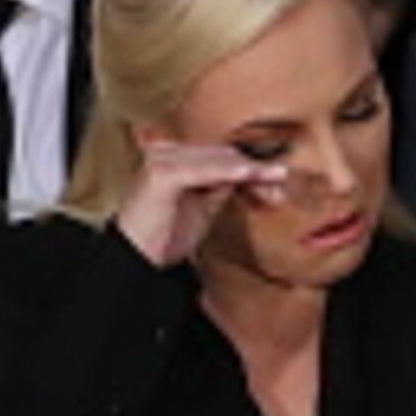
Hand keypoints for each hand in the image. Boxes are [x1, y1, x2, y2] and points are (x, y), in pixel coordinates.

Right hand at [110, 138, 290, 269]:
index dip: (250, 168)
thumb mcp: (201, 210)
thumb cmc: (162, 240)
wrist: (134, 262)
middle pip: (221, 154)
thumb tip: (249, 177)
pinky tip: (249, 174)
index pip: (219, 156)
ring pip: (216, 159)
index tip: (276, 184)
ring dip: (249, 169)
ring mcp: (161, 160)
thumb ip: (219, 189)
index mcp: (172, 159)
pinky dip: (228, 171)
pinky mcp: (161, 174)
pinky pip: (202, 169)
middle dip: (255, 170)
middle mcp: (165, 153)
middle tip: (281, 186)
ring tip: (275, 178)